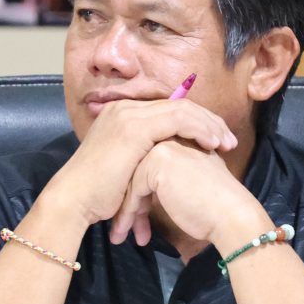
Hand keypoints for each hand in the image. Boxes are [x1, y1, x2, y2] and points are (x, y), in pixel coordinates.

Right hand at [44, 98, 237, 229]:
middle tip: (229, 139)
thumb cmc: (98, 194)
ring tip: (226, 144)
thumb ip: (143, 157)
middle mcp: (124, 109)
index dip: (196, 121)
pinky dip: (199, 130)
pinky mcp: (136, 127)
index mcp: (121, 115)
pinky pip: (178, 119)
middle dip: (208, 121)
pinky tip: (212, 144)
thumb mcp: (125, 168)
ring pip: (182, 109)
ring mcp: (129, 115)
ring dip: (209, 125)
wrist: (74, 200)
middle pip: (178, 104)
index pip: (168, 108)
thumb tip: (167, 161)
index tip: (216, 139)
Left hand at [110, 139, 268, 246]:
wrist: (231, 215)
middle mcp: (169, 137)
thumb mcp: (192, 180)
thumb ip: (173, 174)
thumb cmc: (215, 206)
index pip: (144, 165)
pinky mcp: (158, 161)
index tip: (129, 220)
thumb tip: (151, 187)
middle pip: (135, 172)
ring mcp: (163, 146)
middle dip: (126, 204)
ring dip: (124, 212)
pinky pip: (133, 189)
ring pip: (131, 181)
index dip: (136, 195)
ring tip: (118, 236)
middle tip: (119, 229)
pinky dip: (126, 214)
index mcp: (179, 138)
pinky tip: (123, 234)